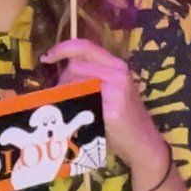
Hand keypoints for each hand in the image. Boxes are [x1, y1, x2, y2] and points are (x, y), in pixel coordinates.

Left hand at [42, 37, 167, 179]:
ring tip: (68, 110)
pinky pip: (83, 101)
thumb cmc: (122, 121)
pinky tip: (76, 119)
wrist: (144, 145)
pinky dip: (74, 107)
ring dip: (65, 94)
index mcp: (117, 66)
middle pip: (75, 65)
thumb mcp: (110, 92)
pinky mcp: (113, 108)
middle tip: (60, 99)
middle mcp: (119, 72)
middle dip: (62, 81)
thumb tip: (60, 76)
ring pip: (76, 82)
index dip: (62, 48)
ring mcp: (117, 89)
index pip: (85, 46)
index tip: (46, 58)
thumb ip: (90, 78)